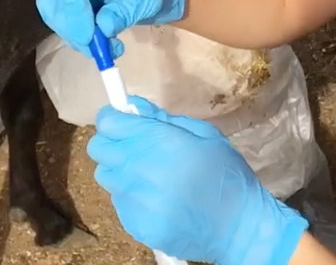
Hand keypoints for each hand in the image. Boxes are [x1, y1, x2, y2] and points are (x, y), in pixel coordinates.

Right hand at [35, 0, 189, 57]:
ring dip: (78, 40)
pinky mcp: (60, 7)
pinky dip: (79, 41)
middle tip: (97, 50)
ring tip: (109, 48)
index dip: (73, 10)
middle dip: (72, 30)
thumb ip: (126, 11)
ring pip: (54, 18)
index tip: (88, 37)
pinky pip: (60, 27)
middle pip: (51, 1)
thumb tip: (104, 28)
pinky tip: (102, 46)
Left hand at [89, 97, 308, 264]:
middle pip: (98, 147)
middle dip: (115, 141)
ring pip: (107, 174)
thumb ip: (167, 120)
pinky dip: (133, 195)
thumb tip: (136, 107)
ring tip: (151, 175)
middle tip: (140, 146)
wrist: (237, 228)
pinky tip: (160, 199)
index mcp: (157, 142)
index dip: (116, 117)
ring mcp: (130, 199)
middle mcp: (136, 169)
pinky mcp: (131, 223)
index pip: (108, 122)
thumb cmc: (227, 176)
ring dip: (122, 169)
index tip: (128, 120)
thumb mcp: (207, 137)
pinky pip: (119, 200)